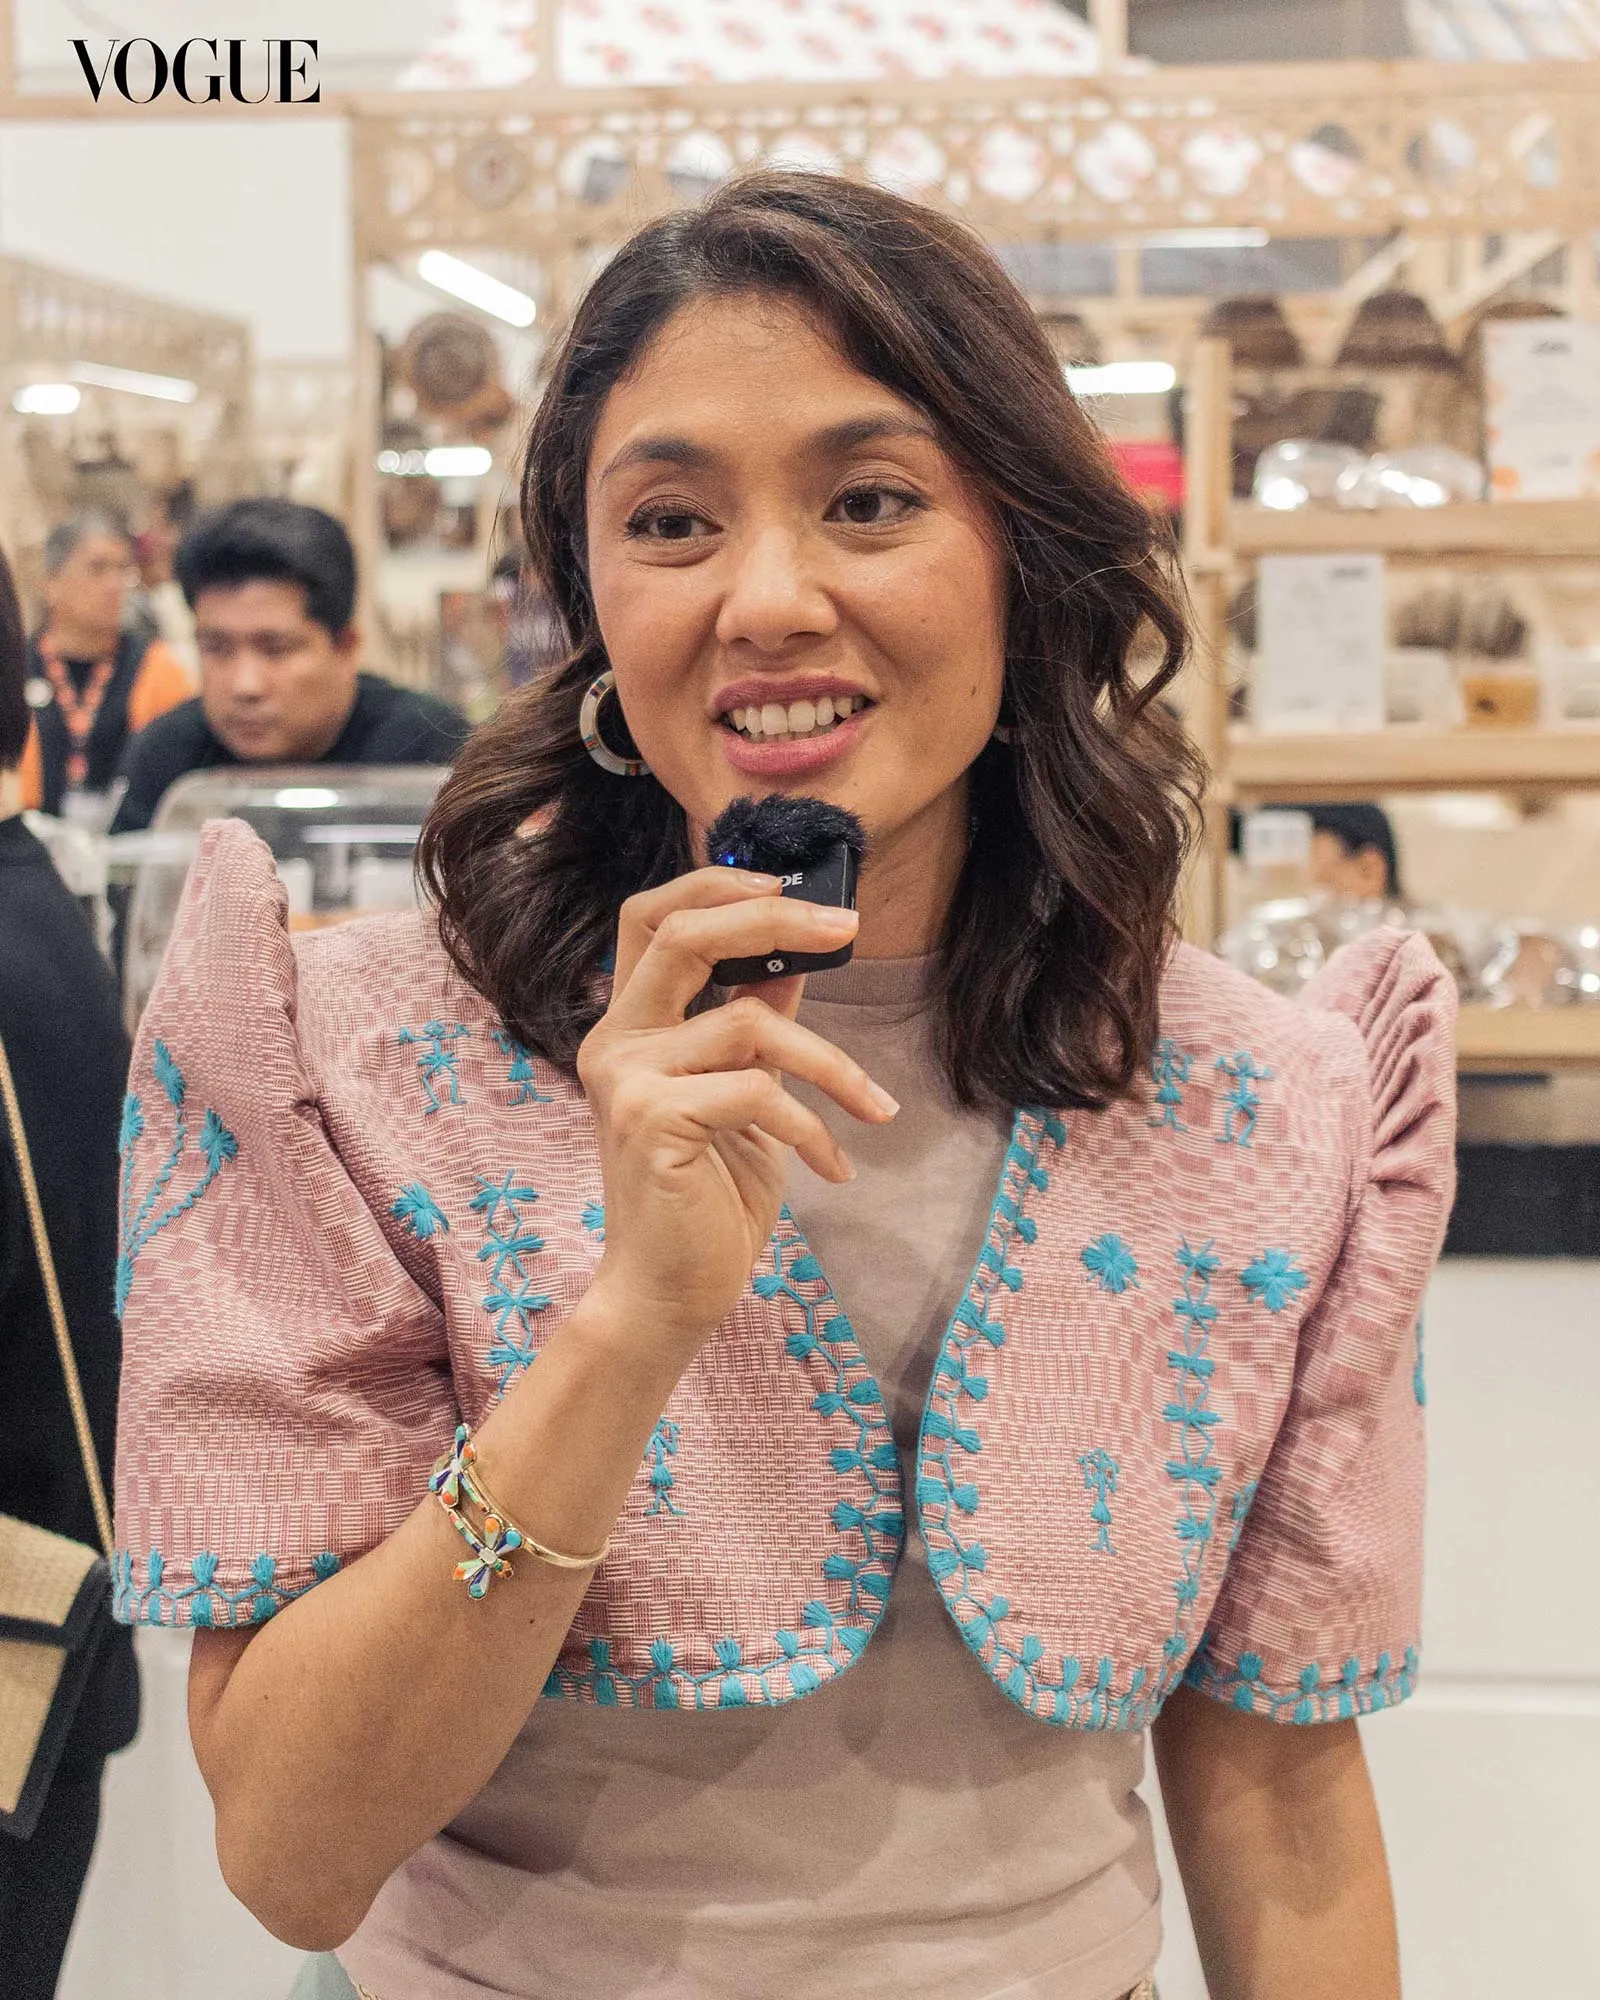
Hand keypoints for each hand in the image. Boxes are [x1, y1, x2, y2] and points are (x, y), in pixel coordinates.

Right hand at [576, 868, 897, 1359]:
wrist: (673, 1293)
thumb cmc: (710, 1195)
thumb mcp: (744, 1090)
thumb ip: (757, 1019)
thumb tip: (798, 950)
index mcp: (628, 1024)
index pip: (650, 916)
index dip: (716, 884)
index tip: (794, 885)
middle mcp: (613, 1040)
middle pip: (683, 933)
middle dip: (773, 917)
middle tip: (848, 927)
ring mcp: (624, 1078)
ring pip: (748, 1024)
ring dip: (830, 1064)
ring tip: (871, 1105)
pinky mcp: (651, 1121)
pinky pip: (757, 1091)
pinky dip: (813, 1125)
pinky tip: (835, 1165)